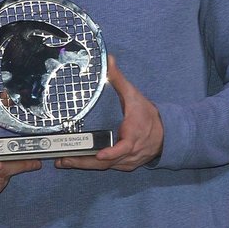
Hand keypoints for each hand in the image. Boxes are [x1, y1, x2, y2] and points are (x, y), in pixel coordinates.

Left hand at [56, 56, 162, 171]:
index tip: (100, 155)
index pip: (124, 148)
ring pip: (104, 167)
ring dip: (83, 165)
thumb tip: (108, 59)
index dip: (112, 153)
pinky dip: (91, 166)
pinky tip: (75, 162)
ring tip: (62, 161)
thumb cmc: (147, 115)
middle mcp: (130, 152)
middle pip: (106, 162)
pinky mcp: (124, 165)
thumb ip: (118, 79)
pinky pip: (107, 168)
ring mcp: (127, 161)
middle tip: (63, 160)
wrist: (166, 134)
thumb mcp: (133, 95)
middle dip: (84, 162)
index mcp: (134, 136)